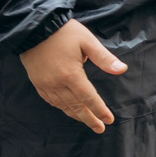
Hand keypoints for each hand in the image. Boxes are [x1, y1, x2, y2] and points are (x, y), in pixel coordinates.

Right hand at [20, 19, 119, 133]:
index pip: (89, 98)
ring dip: (76, 115)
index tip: (109, 120)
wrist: (33, 28)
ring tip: (88, 122)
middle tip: (100, 128)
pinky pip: (51, 101)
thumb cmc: (64, 32)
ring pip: (63, 106)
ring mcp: (45, 85)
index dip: (100, 110)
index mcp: (71, 75)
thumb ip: (104, 58)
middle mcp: (57, 84)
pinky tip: (69, 110)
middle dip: (90, 118)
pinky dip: (62, 108)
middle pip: (76, 107)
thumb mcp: (87, 41)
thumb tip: (122, 69)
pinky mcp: (37, 83)